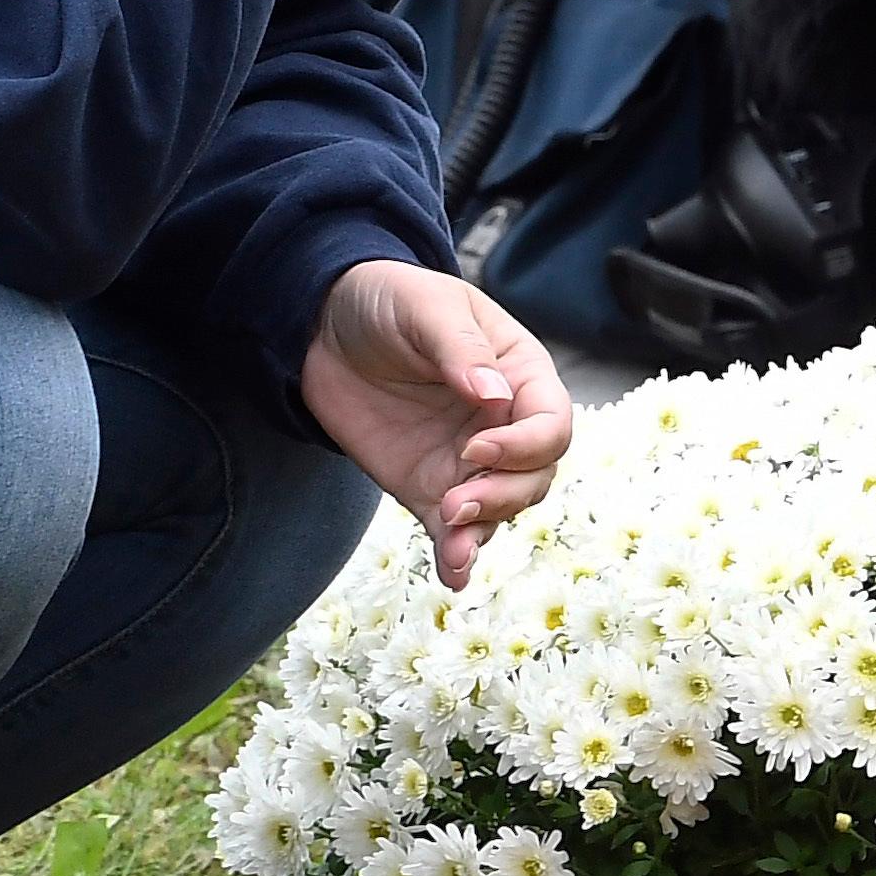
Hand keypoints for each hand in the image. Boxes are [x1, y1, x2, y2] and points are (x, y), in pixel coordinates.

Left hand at [301, 259, 572, 586]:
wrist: (324, 327)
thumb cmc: (390, 300)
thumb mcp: (426, 307)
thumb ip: (461, 350)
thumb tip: (494, 397)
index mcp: (520, 376)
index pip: (551, 425)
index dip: (524, 446)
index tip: (475, 448)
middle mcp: (503, 425)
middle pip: (534, 477)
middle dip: (503, 496)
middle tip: (454, 501)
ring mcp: (467, 462)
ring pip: (499, 510)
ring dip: (482, 530)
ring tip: (454, 545)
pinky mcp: (428, 488)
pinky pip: (453, 531)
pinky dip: (456, 557)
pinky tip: (453, 575)